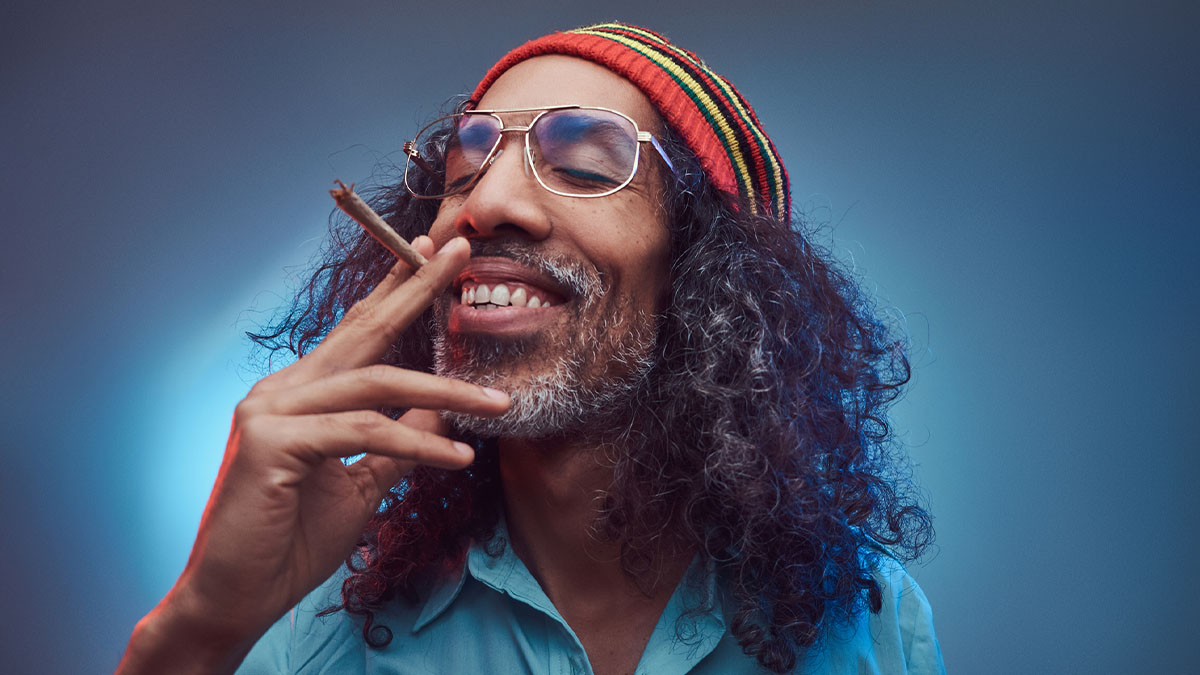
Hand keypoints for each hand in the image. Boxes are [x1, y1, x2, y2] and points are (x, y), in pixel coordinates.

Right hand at [119, 236, 508, 672]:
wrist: (235, 597)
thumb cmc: (292, 541)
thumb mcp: (361, 484)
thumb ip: (395, 445)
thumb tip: (442, 417)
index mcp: (301, 394)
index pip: (356, 332)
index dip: (395, 291)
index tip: (433, 256)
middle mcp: (283, 390)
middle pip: (364, 331)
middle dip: (418, 288)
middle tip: (463, 249)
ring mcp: (272, 411)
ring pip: (376, 384)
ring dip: (446, 393)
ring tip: (500, 404)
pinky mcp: (272, 443)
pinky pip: (364, 433)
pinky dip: (418, 447)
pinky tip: (459, 460)